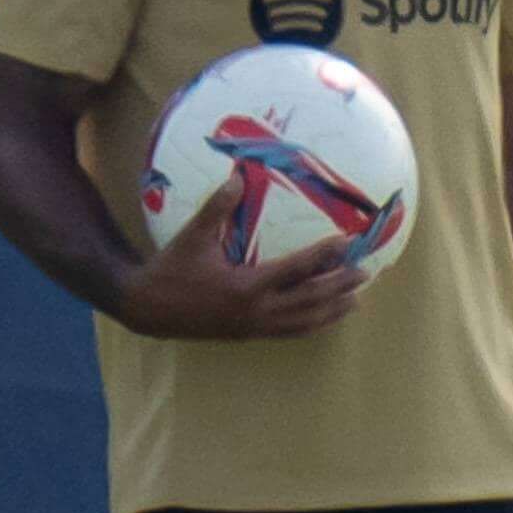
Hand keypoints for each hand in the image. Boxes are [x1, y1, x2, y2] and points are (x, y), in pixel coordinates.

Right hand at [114, 191, 366, 341]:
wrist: (147, 309)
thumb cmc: (171, 270)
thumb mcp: (192, 236)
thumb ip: (217, 207)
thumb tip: (237, 177)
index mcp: (246, 286)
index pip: (297, 269)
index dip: (325, 256)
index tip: (346, 243)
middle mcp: (256, 310)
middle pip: (311, 299)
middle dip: (340, 286)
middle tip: (366, 272)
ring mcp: (255, 327)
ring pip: (304, 321)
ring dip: (333, 310)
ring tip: (357, 299)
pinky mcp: (250, 335)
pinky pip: (290, 332)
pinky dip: (313, 325)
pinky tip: (326, 318)